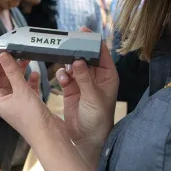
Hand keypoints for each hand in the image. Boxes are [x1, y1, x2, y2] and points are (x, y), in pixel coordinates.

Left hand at [0, 51, 50, 140]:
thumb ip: (12, 71)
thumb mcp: (21, 91)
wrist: (49, 136)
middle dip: (8, 63)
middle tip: (14, 49)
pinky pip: (27, 87)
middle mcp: (5, 100)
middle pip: (3, 76)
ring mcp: (17, 102)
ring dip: (20, 69)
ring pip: (16, 80)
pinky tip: (35, 73)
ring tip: (27, 57)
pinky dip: (30, 79)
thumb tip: (3, 55)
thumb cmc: (32, 118)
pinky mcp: (29, 103)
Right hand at [57, 30, 118, 147]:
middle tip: (66, 43)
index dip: (93, 42)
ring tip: (64, 63)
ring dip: (68, 63)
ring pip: (73, 65)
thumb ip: (85, 78)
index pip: (101, 53)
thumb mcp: (93, 97)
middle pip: (85, 56)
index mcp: (107, 76)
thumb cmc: (99, 119)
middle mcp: (96, 77)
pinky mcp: (71, 89)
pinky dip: (62, 75)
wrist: (88, 138)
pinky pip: (65, 76)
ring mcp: (83, 82)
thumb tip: (78, 60)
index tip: (83, 32)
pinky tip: (63, 79)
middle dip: (76, 50)